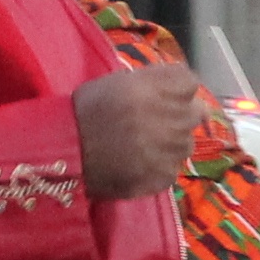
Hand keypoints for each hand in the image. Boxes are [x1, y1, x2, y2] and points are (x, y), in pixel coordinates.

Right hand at [73, 62, 208, 199]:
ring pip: (186, 143)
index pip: (190, 82)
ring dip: (172, 143)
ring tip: (144, 146)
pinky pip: (172, 168)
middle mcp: (167, 118)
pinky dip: (159, 167)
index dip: (178, 88)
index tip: (165, 95)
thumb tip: (178, 88)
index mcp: (153, 89)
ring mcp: (168, 151)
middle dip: (179, 115)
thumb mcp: (117, 83)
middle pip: (196, 112)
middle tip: (155, 122)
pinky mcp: (163, 177)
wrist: (64, 155)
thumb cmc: (85, 113)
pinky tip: (138, 164)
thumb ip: (152, 81)